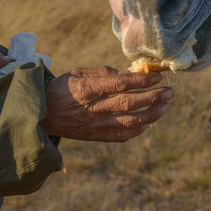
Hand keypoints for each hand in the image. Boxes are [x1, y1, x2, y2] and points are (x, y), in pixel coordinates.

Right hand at [41, 66, 173, 141]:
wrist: (40, 115)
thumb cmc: (61, 89)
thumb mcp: (78, 73)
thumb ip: (103, 73)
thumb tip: (128, 73)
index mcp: (87, 89)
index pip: (120, 85)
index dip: (141, 81)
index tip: (158, 77)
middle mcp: (92, 109)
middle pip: (128, 104)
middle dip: (152, 98)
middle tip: (171, 92)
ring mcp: (94, 125)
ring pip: (129, 123)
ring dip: (151, 115)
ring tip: (165, 107)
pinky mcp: (95, 137)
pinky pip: (121, 136)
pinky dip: (137, 130)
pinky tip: (149, 122)